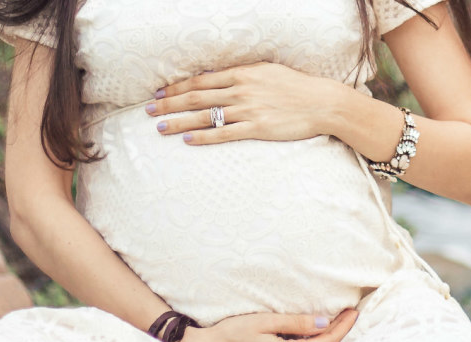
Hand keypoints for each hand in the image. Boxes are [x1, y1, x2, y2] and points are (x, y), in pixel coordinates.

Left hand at [145, 62, 348, 144]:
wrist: (321, 102)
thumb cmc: (295, 86)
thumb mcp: (266, 71)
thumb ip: (241, 75)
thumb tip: (216, 78)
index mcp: (242, 74)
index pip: (201, 81)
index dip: (177, 87)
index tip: (160, 94)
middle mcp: (240, 90)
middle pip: (196, 97)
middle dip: (169, 104)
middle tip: (149, 112)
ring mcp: (248, 110)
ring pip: (204, 116)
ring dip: (179, 122)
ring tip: (160, 128)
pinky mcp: (256, 128)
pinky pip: (223, 134)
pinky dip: (203, 137)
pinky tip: (187, 140)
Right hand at [174, 308, 358, 341]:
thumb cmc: (230, 334)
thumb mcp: (264, 322)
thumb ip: (295, 323)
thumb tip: (323, 323)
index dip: (343, 327)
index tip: (354, 312)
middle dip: (336, 332)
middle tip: (346, 313)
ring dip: (322, 341)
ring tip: (332, 322)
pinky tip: (308, 336)